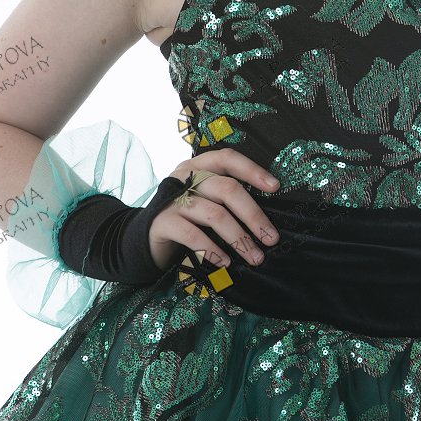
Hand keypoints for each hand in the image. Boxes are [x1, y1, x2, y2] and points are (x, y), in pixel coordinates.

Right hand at [148, 147, 281, 271]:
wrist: (145, 236)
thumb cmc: (186, 216)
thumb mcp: (205, 199)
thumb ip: (226, 198)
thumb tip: (265, 218)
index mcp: (200, 165)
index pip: (228, 158)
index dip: (252, 170)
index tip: (275, 187)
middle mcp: (186, 177)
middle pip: (227, 189)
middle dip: (253, 215)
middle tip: (271, 239)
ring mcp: (173, 198)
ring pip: (214, 214)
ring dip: (239, 238)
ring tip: (254, 257)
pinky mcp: (163, 221)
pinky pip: (192, 235)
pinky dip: (212, 249)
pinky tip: (225, 262)